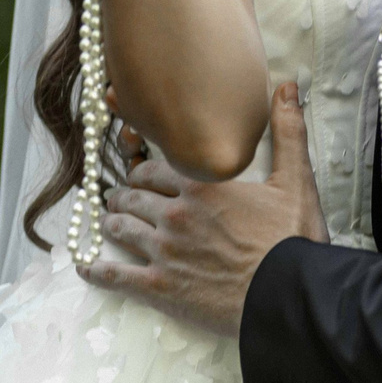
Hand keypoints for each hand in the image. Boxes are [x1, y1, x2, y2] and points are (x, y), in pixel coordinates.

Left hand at [81, 82, 328, 334]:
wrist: (288, 295)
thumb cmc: (293, 241)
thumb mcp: (295, 181)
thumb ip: (288, 132)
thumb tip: (287, 87)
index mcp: (202, 185)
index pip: (153, 169)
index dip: (143, 171)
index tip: (140, 175)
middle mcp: (175, 214)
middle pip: (132, 198)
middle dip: (124, 197)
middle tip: (120, 200)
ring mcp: (163, 251)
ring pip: (120, 230)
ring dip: (111, 224)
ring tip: (108, 224)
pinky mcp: (159, 287)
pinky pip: (115, 276)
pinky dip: (96, 270)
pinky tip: (86, 268)